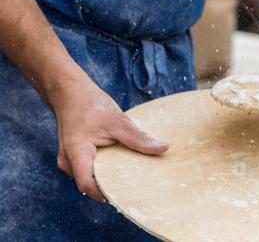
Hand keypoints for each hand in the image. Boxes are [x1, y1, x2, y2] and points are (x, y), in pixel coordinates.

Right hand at [48, 75, 168, 201]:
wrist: (69, 92)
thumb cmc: (89, 104)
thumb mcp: (117, 121)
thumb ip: (138, 138)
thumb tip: (163, 148)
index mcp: (76, 154)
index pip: (88, 186)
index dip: (107, 193)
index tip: (128, 193)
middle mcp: (68, 162)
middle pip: (91, 183)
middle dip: (112, 185)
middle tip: (136, 184)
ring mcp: (69, 161)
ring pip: (91, 176)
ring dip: (108, 175)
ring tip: (130, 172)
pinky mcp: (74, 157)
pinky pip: (89, 168)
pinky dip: (104, 166)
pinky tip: (120, 161)